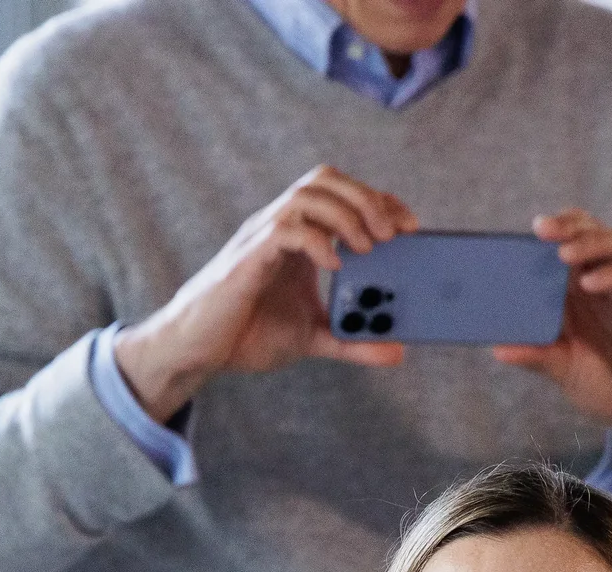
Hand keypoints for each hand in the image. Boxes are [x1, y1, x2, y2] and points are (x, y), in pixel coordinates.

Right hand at [114, 166, 416, 421]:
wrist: (201, 351)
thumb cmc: (249, 335)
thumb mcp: (315, 340)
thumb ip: (355, 342)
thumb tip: (399, 352)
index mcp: (300, 237)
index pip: (342, 195)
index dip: (378, 201)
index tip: (410, 226)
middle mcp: (281, 226)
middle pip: (325, 180)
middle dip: (366, 198)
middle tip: (395, 233)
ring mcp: (262, 237)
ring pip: (306, 195)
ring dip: (345, 214)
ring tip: (368, 247)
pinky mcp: (247, 257)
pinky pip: (284, 229)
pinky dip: (315, 240)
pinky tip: (334, 264)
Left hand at [494, 210, 611, 483]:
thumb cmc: (608, 386)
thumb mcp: (564, 370)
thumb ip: (537, 356)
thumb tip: (497, 348)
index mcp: (583, 290)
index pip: (571, 241)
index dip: (555, 228)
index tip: (531, 230)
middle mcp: (608, 285)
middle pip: (595, 232)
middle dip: (570, 225)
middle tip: (541, 230)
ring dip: (593, 242)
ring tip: (564, 254)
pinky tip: (590, 284)